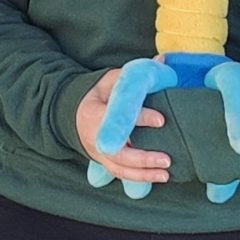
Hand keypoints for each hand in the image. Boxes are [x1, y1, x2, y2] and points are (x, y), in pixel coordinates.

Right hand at [74, 68, 170, 185]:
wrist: (73, 114)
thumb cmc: (97, 96)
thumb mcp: (110, 80)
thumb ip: (134, 74)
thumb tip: (163, 61)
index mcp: (94, 113)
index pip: (119, 118)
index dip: (141, 119)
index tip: (162, 120)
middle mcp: (95, 137)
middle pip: (118, 152)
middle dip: (142, 157)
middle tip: (166, 158)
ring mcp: (98, 152)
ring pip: (119, 168)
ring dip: (143, 173)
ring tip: (166, 173)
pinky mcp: (104, 161)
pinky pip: (120, 174)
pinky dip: (140, 178)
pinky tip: (159, 176)